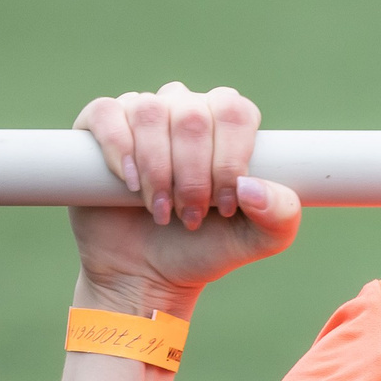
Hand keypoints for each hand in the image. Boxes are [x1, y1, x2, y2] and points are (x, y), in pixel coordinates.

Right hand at [69, 83, 299, 309]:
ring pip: (150, 112)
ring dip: (157, 169)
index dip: (230, 159)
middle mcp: (187, 108)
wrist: (147, 272)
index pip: (235, 113)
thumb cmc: (205, 247)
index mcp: (229, 123)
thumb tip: (250, 185)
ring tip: (162, 210)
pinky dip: (119, 147)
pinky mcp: (100, 126)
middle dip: (193, 174)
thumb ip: (280, 215)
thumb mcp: (259, 240)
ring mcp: (142, 114)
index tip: (226, 205)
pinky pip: (107, 113)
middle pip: (192, 115)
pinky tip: (130, 183)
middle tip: (192, 215)